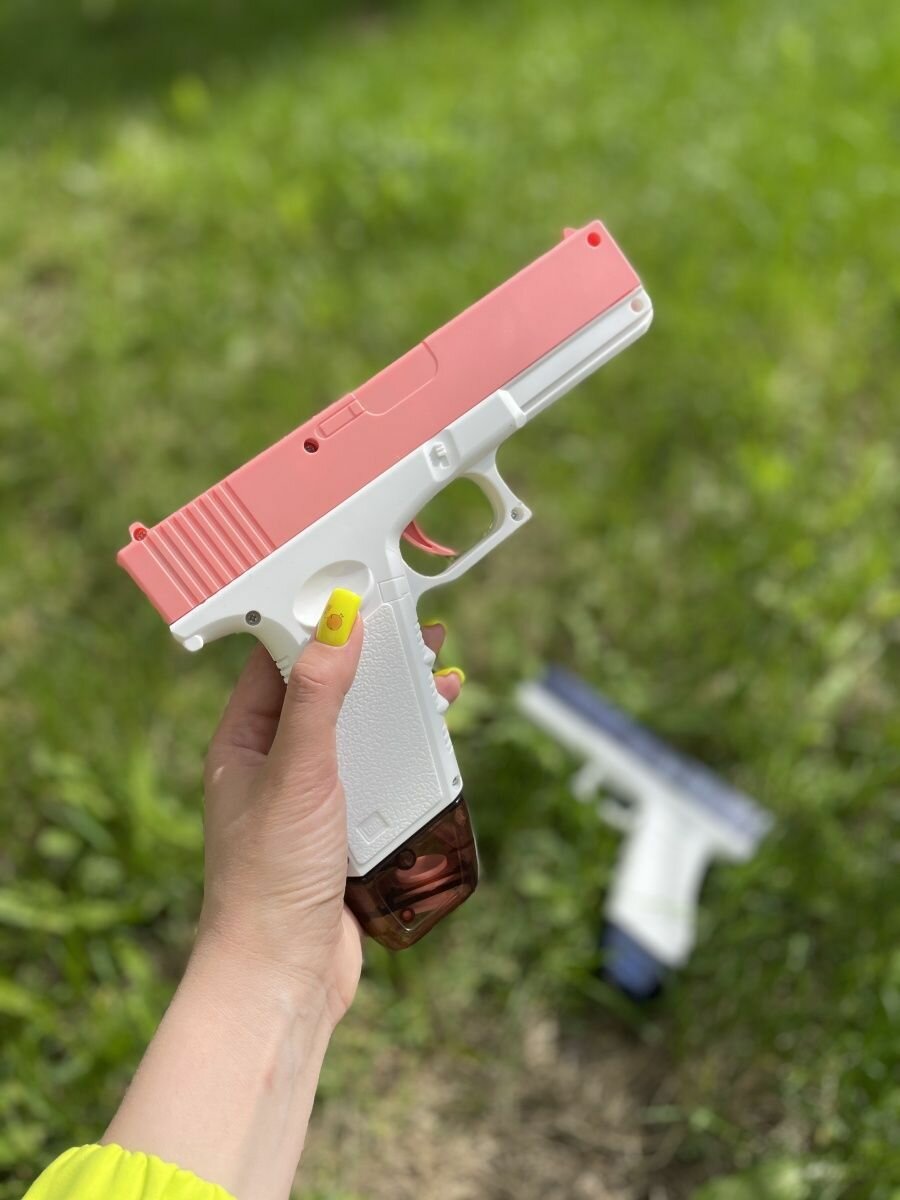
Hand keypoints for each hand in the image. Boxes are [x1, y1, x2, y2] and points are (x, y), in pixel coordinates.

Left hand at [197, 613, 461, 1027]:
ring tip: (436, 670)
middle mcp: (276, 764)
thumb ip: (319, 695)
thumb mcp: (300, 772)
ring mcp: (312, 798)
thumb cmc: (270, 878)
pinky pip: (380, 774)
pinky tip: (437, 737)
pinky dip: (409, 750)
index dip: (316, 622)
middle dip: (370, 658)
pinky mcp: (345, 830)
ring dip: (396, 702)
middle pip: (328, 692)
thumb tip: (335, 621)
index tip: (356, 589)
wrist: (285, 977)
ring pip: (360, 732)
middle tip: (412, 624)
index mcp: (244, 742)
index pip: (278, 660)